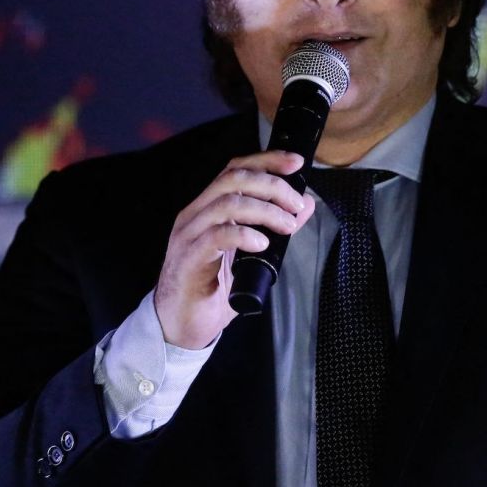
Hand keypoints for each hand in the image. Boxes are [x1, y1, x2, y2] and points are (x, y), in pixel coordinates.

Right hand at [153, 151, 314, 348]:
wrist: (180, 327)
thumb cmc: (214, 289)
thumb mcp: (253, 255)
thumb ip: (277, 227)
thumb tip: (306, 204)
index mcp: (209, 207)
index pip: (236, 169)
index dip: (267, 160)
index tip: (296, 162)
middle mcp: (196, 213)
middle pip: (234, 179)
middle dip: (272, 185)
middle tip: (296, 204)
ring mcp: (189, 234)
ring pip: (228, 203)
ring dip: (265, 210)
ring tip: (287, 225)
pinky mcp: (188, 258)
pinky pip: (216, 235)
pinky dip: (244, 235)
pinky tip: (262, 244)